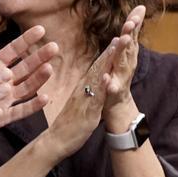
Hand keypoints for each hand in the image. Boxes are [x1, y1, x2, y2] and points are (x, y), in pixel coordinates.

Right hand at [40, 37, 122, 160]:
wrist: (56, 141)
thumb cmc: (68, 124)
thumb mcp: (79, 104)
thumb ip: (85, 93)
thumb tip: (92, 85)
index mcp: (82, 88)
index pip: (96, 68)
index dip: (107, 54)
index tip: (116, 40)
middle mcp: (83, 90)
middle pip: (98, 67)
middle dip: (111, 52)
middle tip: (122, 36)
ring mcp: (84, 99)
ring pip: (98, 77)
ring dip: (108, 62)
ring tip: (117, 48)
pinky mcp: (87, 112)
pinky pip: (95, 98)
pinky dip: (101, 87)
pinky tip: (107, 77)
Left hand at [103, 5, 144, 129]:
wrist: (117, 104)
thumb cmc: (119, 73)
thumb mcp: (124, 52)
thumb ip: (130, 34)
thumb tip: (139, 10)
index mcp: (128, 54)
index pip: (132, 35)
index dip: (135, 22)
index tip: (139, 9)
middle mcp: (127, 64)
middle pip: (129, 47)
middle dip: (131, 34)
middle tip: (131, 23)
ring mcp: (122, 78)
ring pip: (122, 64)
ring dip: (123, 53)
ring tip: (125, 41)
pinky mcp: (114, 92)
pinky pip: (112, 87)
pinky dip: (110, 83)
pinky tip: (107, 79)